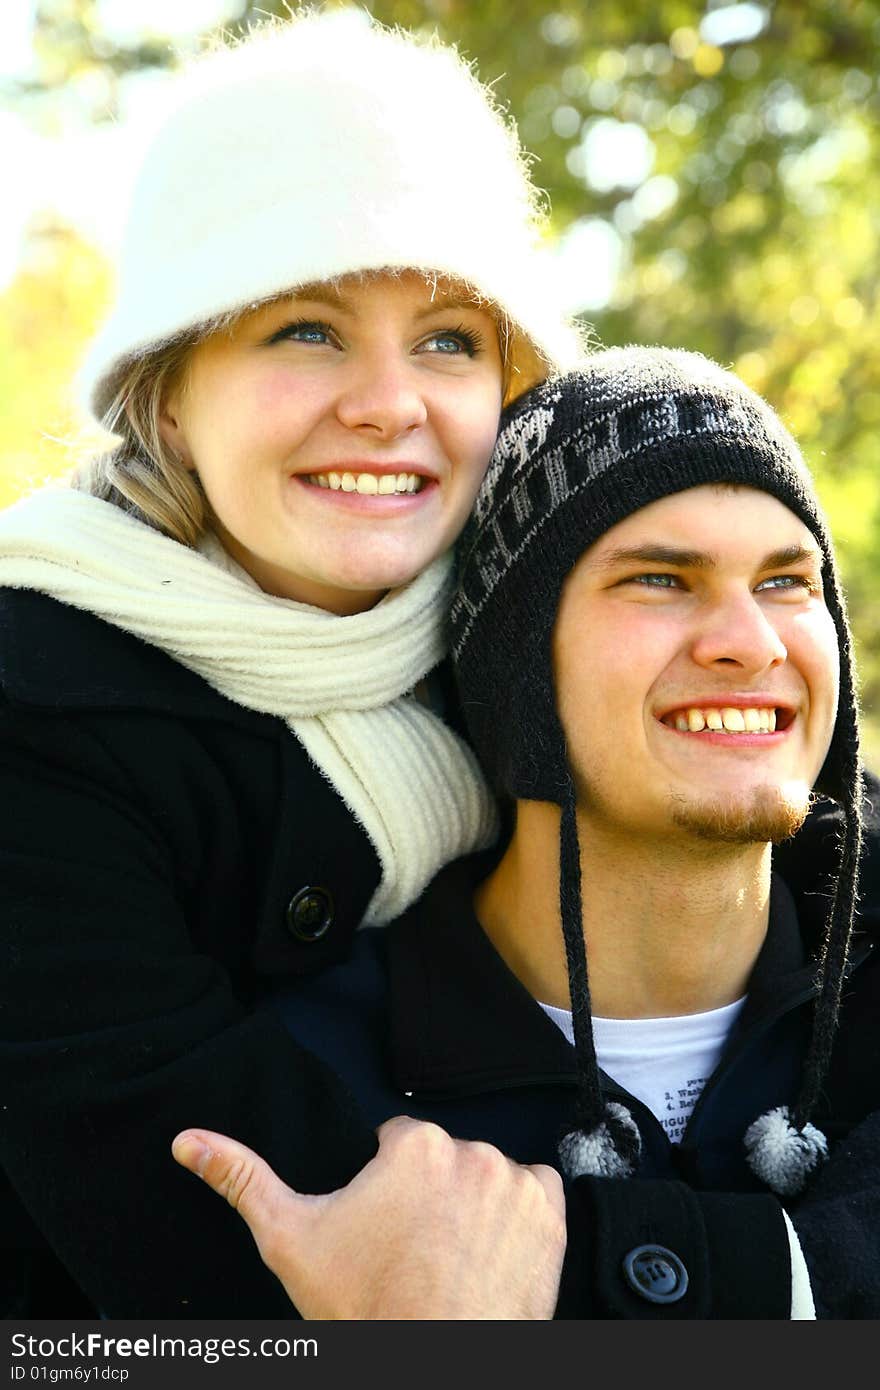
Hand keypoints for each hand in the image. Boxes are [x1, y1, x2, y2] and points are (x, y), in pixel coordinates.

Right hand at [173, 1116, 565, 1319]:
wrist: (434, 1368)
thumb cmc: (366, 1310)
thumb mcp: (292, 1241)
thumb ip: (242, 1179)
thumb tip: (187, 1141)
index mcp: (413, 1145)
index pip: (397, 1143)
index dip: (385, 1187)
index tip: (382, 1229)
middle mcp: (473, 1151)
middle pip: (444, 1159)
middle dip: (429, 1195)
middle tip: (413, 1251)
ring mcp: (517, 1183)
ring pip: (486, 1177)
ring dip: (473, 1206)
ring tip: (450, 1260)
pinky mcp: (551, 1216)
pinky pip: (535, 1192)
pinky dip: (518, 1217)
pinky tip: (489, 1254)